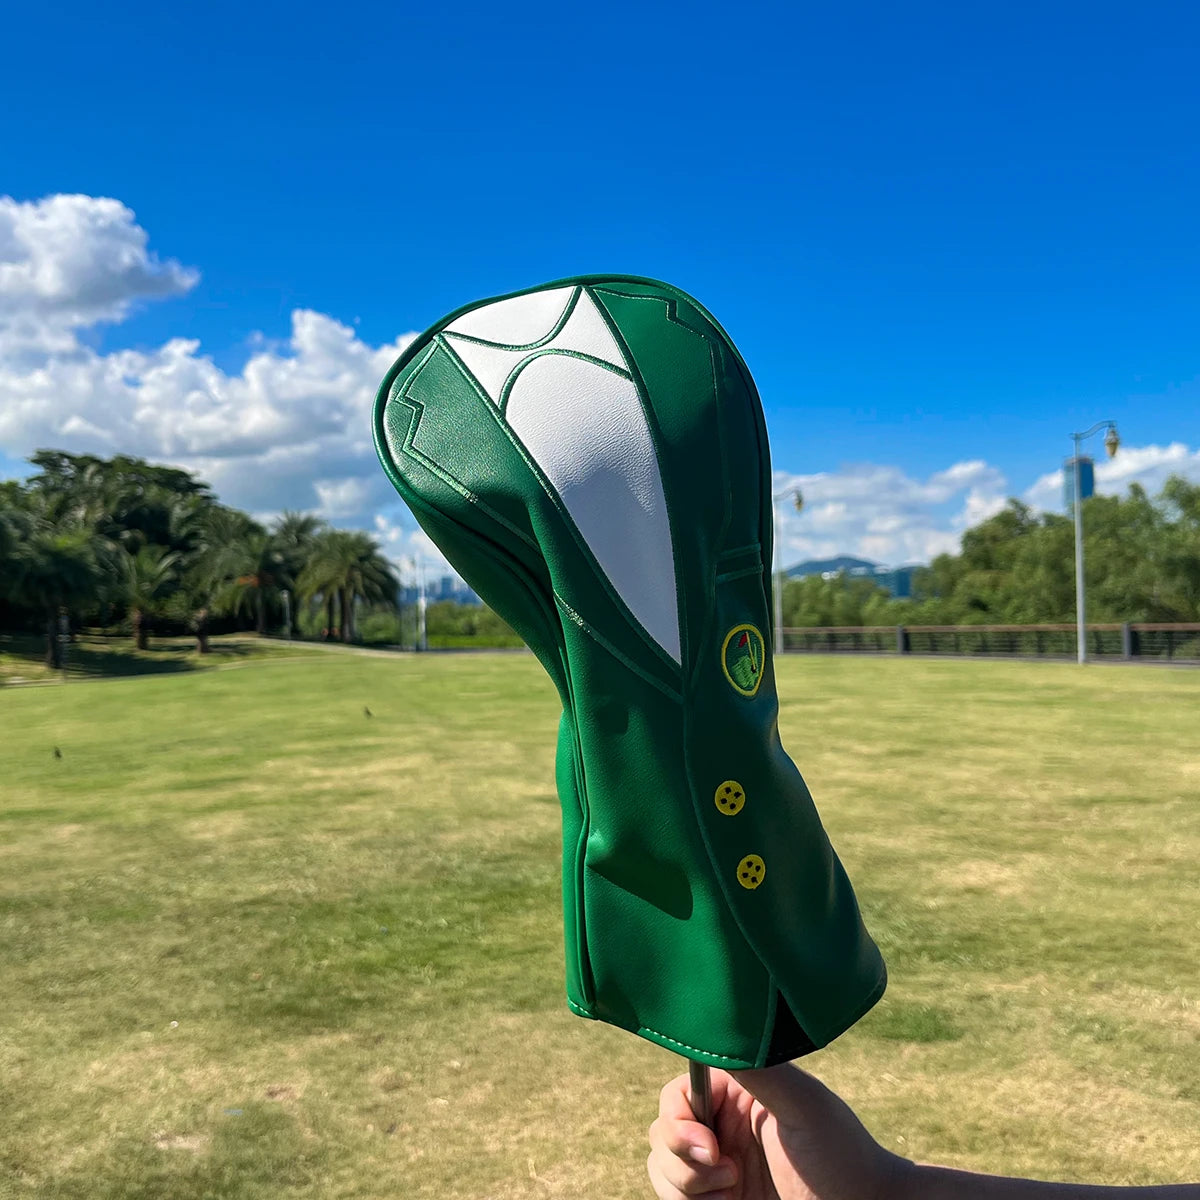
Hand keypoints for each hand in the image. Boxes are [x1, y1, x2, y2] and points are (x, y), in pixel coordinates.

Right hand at [647, 1063, 910, 1199]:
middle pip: (662, 1134)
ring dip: (687, 1188)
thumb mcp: (803, 1106)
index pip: (677, 1096)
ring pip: (662, 1170)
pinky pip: (675, 1199)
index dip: (679, 1122)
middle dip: (683, 1161)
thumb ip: (759, 1068)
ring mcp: (717, 1168)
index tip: (710, 1146)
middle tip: (730, 1176)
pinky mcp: (717, 1199)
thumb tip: (718, 1024)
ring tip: (732, 1195)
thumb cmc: (844, 1160)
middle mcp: (721, 1126)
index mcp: (736, 1093)